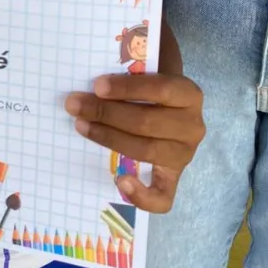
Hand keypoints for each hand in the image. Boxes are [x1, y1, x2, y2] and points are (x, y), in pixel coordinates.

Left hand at [65, 73, 204, 213]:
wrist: (168, 103)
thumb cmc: (150, 84)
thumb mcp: (148, 71)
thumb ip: (131, 70)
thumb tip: (96, 78)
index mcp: (189, 94)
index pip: (159, 89)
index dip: (127, 88)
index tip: (97, 85)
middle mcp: (192, 126)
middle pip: (146, 122)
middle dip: (106, 113)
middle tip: (75, 104)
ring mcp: (184, 154)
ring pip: (145, 150)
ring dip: (108, 138)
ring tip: (81, 126)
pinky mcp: (174, 177)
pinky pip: (163, 196)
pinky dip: (141, 195)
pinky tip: (119, 182)